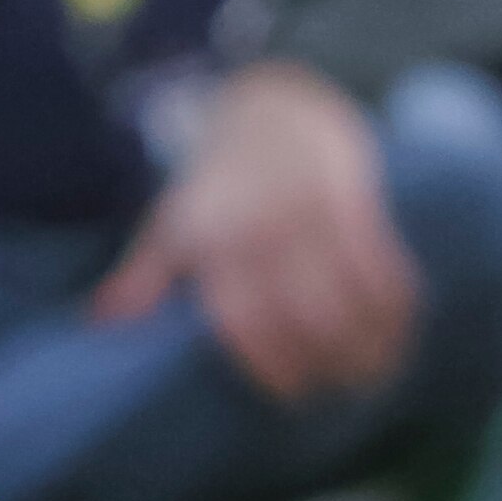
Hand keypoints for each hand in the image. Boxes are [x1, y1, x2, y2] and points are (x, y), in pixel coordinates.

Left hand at [90, 59, 420, 403]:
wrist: (270, 104)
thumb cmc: (217, 179)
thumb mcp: (172, 219)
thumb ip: (144, 273)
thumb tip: (103, 321)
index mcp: (211, 237)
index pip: (243, 319)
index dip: (271, 366)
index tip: (291, 395)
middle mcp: (259, 224)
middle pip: (307, 318)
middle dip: (329, 365)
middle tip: (341, 388)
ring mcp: (309, 208)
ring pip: (352, 299)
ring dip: (371, 346)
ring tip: (374, 371)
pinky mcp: (354, 196)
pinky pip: (384, 266)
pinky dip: (396, 307)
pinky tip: (398, 329)